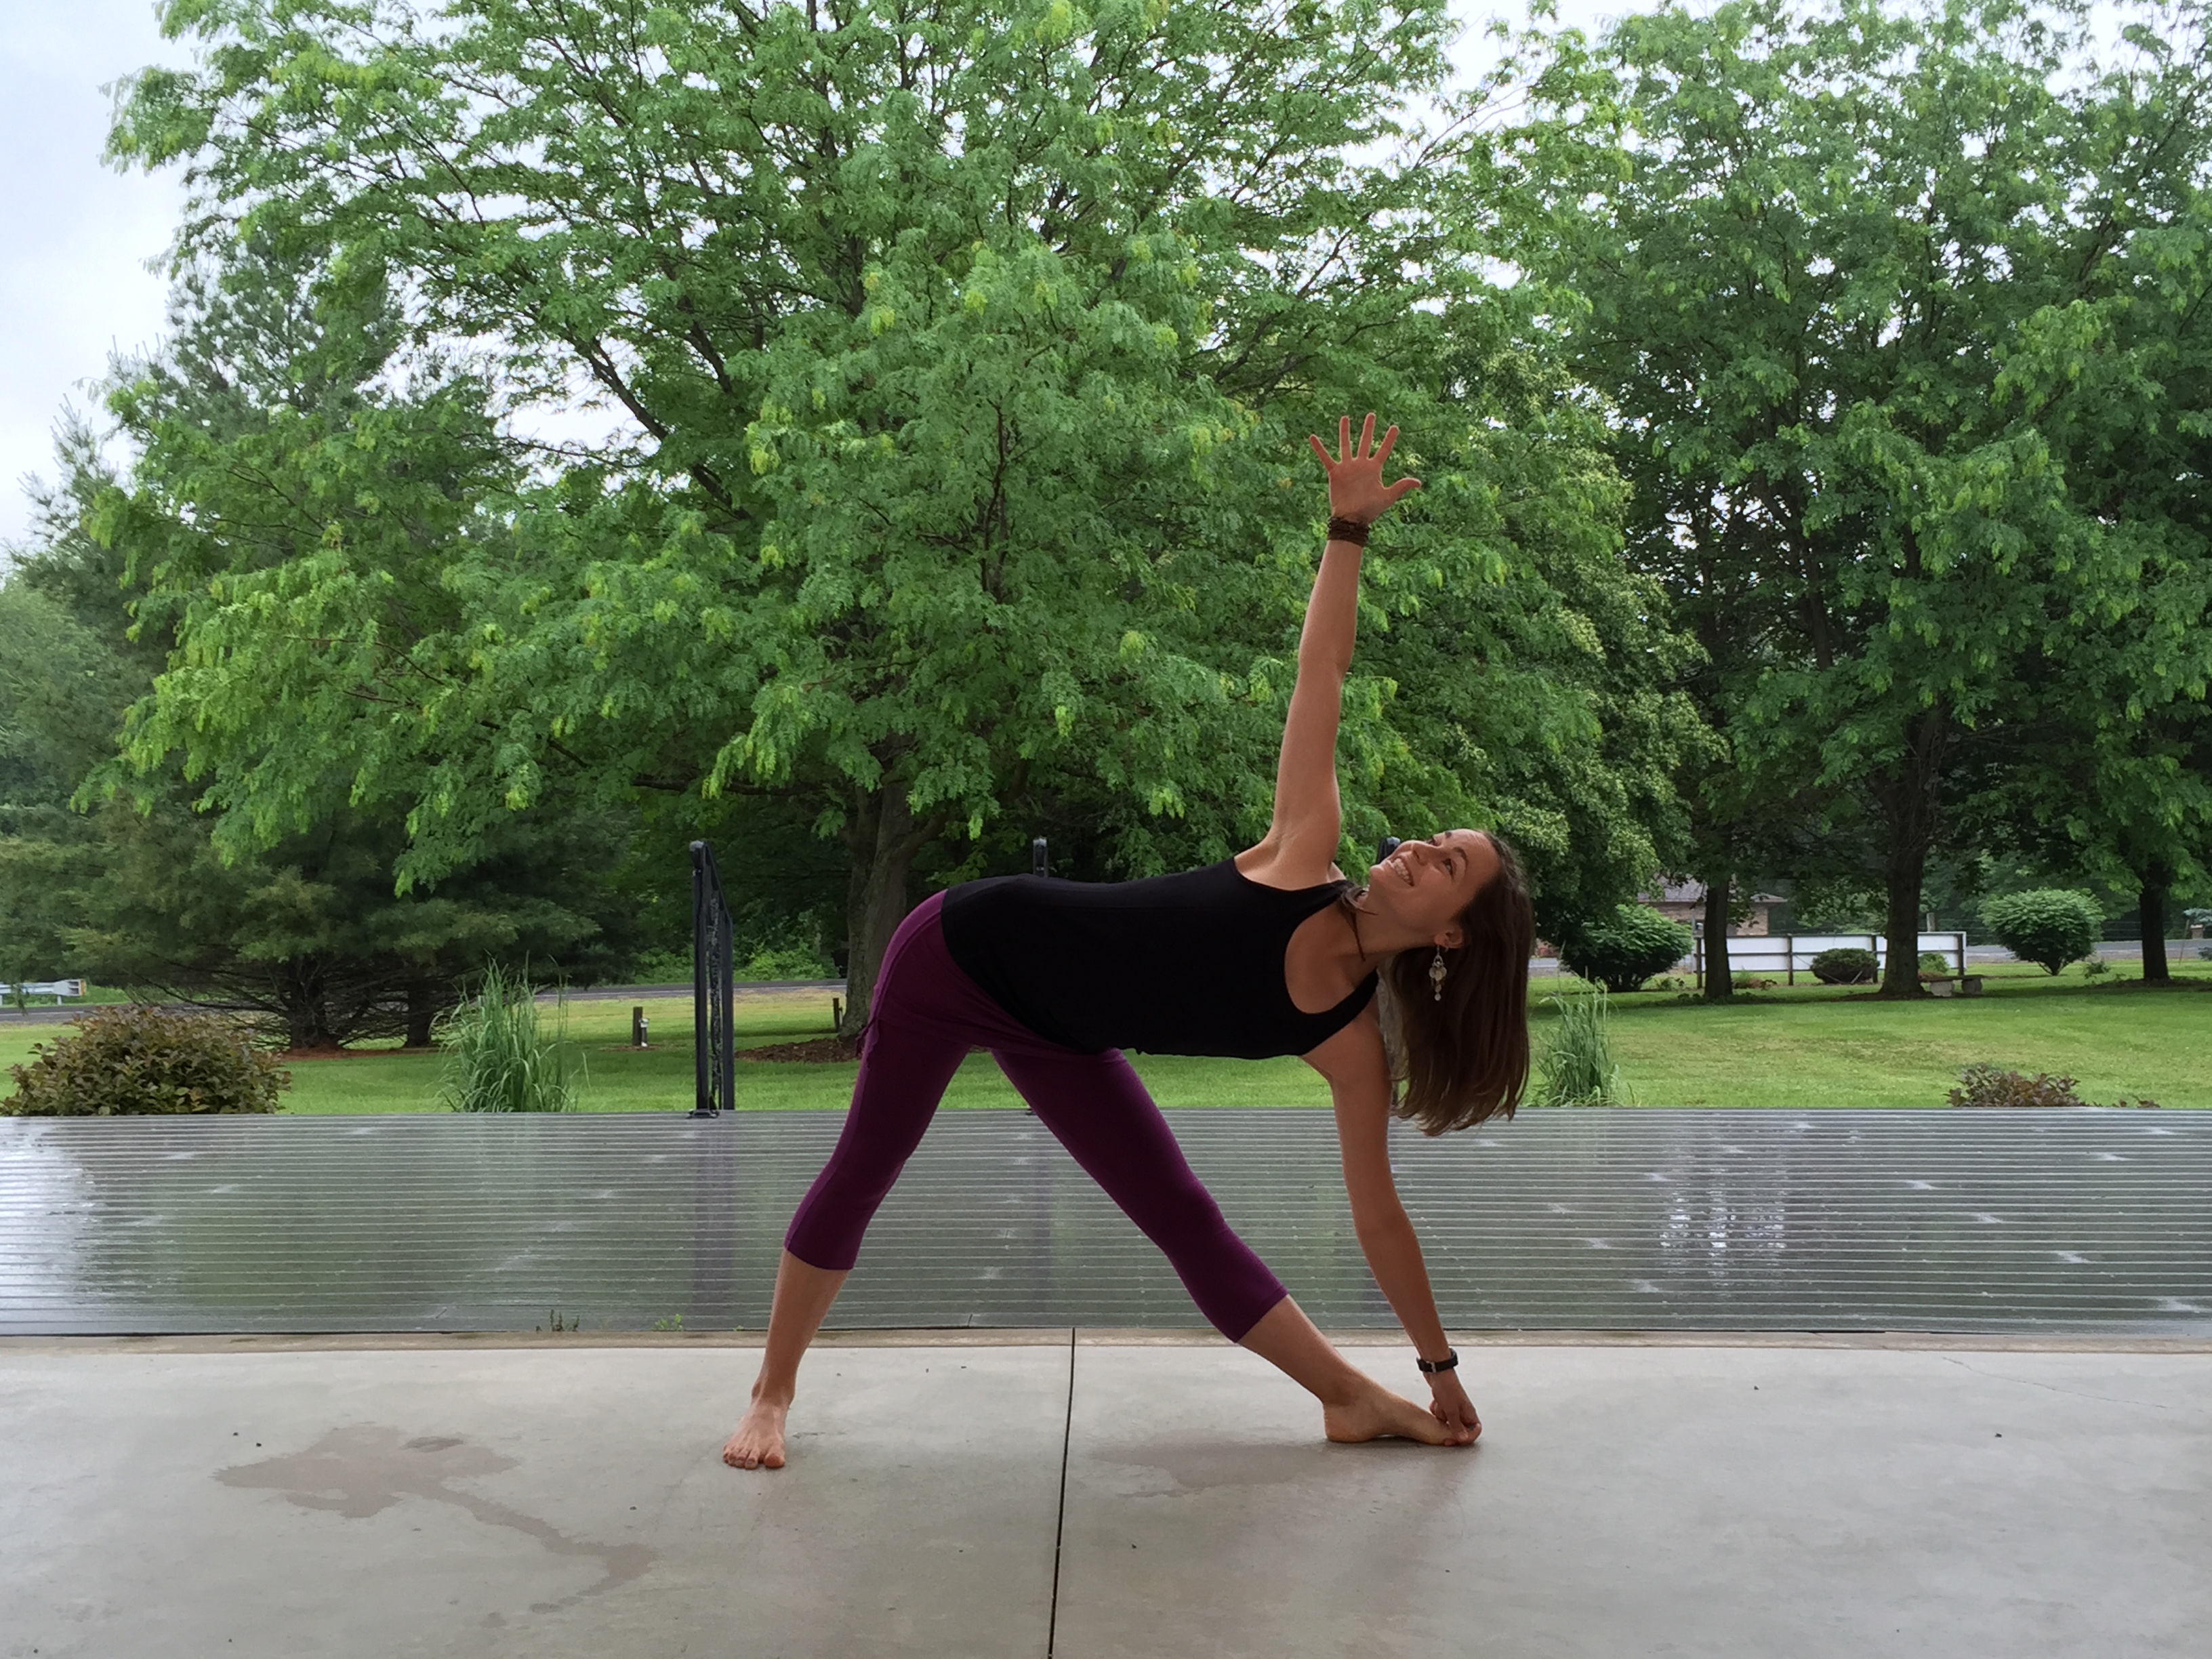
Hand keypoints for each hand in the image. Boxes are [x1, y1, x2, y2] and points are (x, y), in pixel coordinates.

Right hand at [1307, 413, 1421, 526]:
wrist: (1351, 519)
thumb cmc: (1370, 510)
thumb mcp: (1387, 497)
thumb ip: (1401, 486)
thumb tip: (1419, 482)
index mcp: (1374, 469)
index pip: (1383, 450)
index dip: (1389, 439)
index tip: (1395, 427)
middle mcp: (1361, 465)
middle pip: (1365, 442)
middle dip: (1368, 429)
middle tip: (1371, 415)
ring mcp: (1347, 468)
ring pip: (1345, 445)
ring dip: (1345, 432)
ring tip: (1345, 417)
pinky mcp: (1334, 473)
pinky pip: (1325, 457)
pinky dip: (1319, 448)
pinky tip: (1312, 437)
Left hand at [1427, 1370, 1480, 1444]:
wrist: (1436, 1371)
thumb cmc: (1446, 1386)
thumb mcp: (1451, 1409)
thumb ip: (1457, 1425)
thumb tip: (1464, 1439)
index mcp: (1469, 1412)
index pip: (1475, 1430)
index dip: (1467, 1437)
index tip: (1457, 1439)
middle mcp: (1463, 1410)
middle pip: (1459, 1427)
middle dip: (1450, 1427)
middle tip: (1442, 1426)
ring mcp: (1453, 1406)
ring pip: (1447, 1421)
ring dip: (1441, 1416)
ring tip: (1440, 1405)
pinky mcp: (1444, 1403)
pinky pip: (1440, 1413)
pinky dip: (1436, 1409)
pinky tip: (1435, 1401)